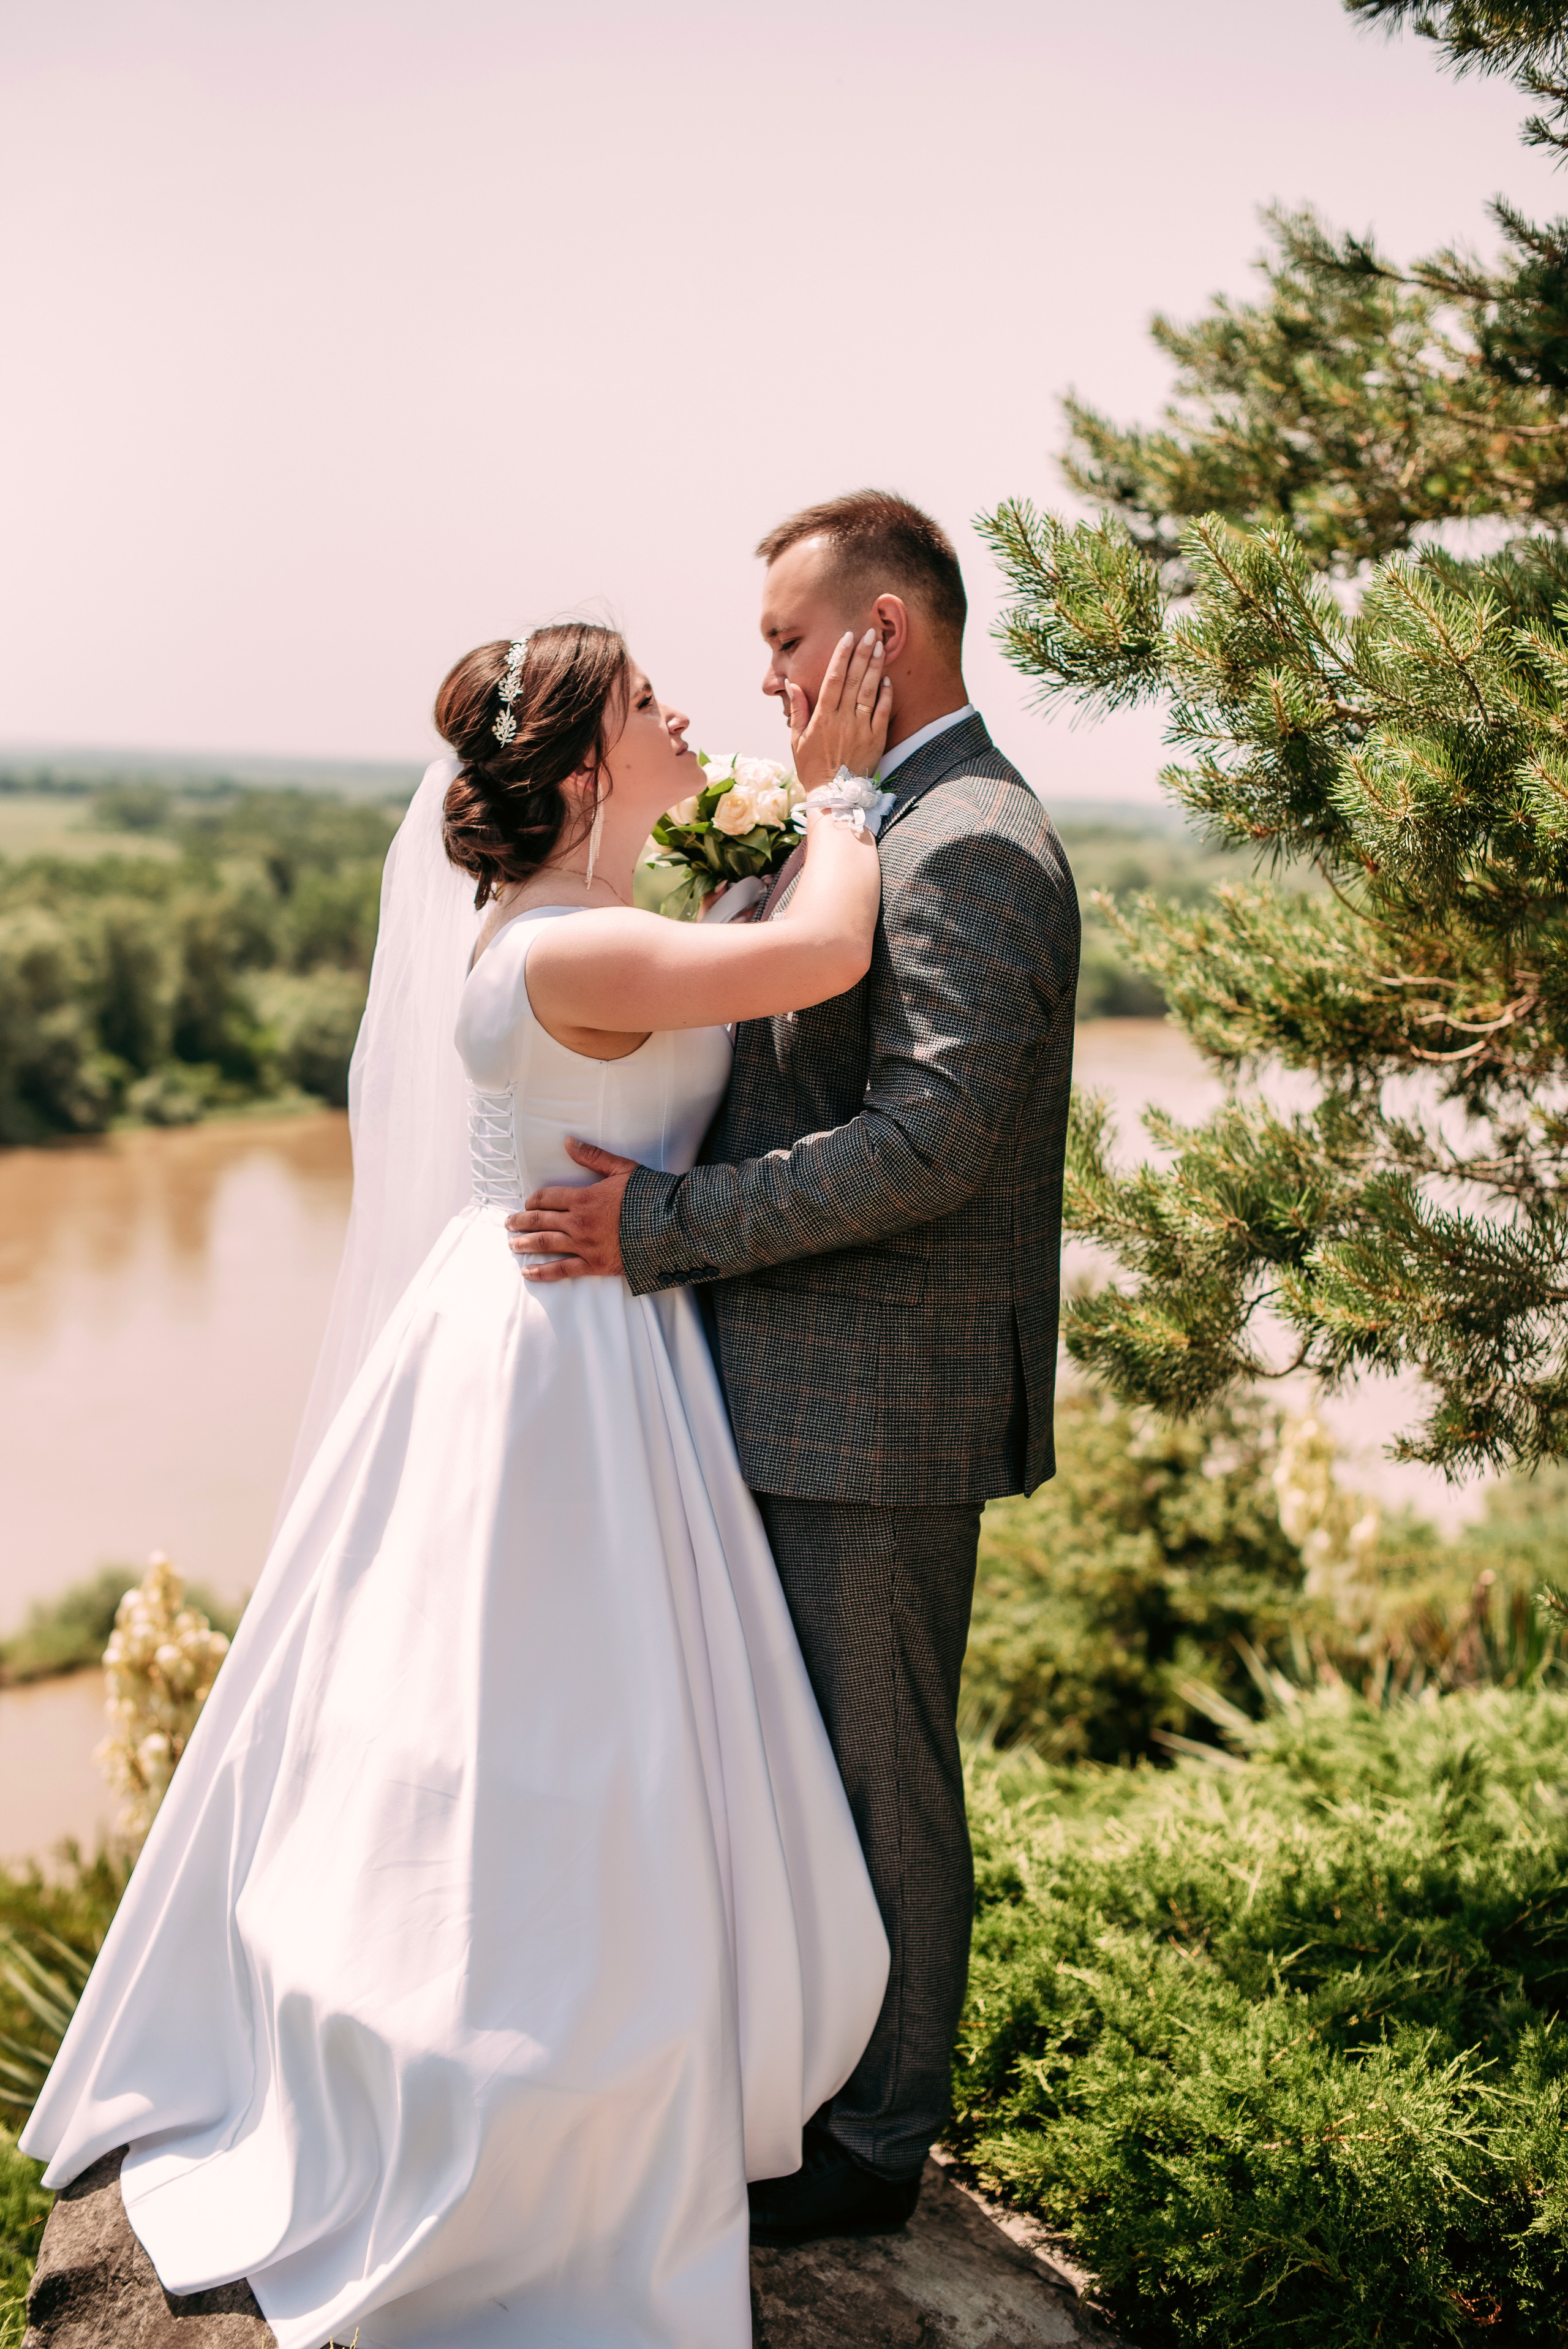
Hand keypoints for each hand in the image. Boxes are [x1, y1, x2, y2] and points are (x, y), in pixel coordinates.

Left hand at [505, 1139, 635, 1279]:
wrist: (669, 1227)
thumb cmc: (649, 1197)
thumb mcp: (623, 1169)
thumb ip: (593, 1156)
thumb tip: (568, 1142)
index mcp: (583, 1198)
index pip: (546, 1197)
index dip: (532, 1200)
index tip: (527, 1203)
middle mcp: (578, 1222)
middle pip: (539, 1221)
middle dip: (521, 1222)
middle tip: (508, 1224)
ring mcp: (584, 1245)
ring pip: (545, 1244)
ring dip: (525, 1244)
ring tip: (512, 1244)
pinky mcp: (594, 1265)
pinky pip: (562, 1270)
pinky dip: (542, 1272)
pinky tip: (528, 1273)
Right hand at [787, 630, 892, 790]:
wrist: (835, 796)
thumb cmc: (813, 768)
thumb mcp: (797, 740)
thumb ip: (798, 711)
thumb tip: (793, 684)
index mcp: (822, 718)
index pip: (833, 679)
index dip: (841, 656)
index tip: (847, 637)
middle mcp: (843, 720)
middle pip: (853, 679)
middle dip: (862, 653)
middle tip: (870, 633)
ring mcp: (861, 729)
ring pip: (869, 691)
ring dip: (875, 667)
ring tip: (880, 647)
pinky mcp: (876, 739)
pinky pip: (882, 711)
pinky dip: (885, 694)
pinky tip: (887, 678)